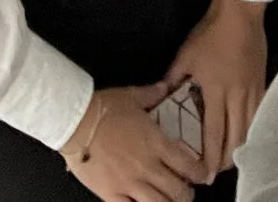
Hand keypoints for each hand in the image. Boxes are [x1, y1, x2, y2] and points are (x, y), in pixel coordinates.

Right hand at [61, 86, 204, 201]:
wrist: (75, 121)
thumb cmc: (103, 107)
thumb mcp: (132, 95)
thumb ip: (152, 94)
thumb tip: (165, 86)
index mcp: (157, 143)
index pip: (188, 165)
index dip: (199, 173)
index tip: (202, 175)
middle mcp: (148, 166)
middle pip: (178, 191)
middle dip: (187, 194)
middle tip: (187, 192)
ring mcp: (130, 183)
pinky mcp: (111, 193)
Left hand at [161, 0, 267, 182]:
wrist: (240, 12)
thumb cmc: (210, 33)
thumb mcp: (185, 55)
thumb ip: (173, 79)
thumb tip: (162, 96)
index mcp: (216, 90)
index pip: (214, 132)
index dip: (211, 156)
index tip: (206, 173)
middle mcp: (237, 95)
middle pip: (236, 137)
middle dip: (227, 158)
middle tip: (217, 171)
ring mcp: (253, 90)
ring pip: (250, 128)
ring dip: (241, 146)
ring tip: (231, 158)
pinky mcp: (262, 84)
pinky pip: (259, 114)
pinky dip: (252, 128)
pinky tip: (247, 135)